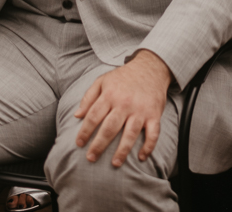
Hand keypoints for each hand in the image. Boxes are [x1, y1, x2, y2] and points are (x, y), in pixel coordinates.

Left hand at [75, 49, 171, 167]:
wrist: (151, 67)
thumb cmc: (124, 77)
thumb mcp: (103, 81)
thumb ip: (89, 97)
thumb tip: (77, 115)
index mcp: (110, 94)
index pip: (94, 116)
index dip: (85, 131)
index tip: (79, 143)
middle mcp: (125, 103)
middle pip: (110, 127)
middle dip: (99, 145)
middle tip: (91, 158)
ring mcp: (140, 109)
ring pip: (130, 133)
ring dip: (123, 150)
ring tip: (115, 163)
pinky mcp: (154, 114)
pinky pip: (153, 132)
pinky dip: (149, 145)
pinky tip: (142, 157)